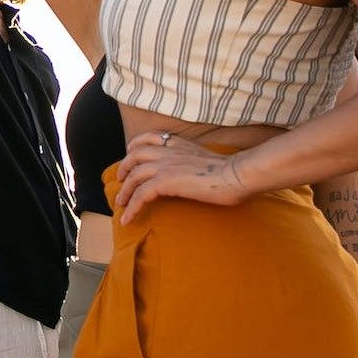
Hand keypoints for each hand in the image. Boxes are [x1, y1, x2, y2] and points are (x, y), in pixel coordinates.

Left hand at [111, 131, 254, 223]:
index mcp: (178, 143)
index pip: (149, 137)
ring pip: (133, 176)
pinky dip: (131, 207)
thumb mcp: (207, 159)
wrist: (237, 174)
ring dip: (124, 191)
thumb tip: (193, 172)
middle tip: (120, 181)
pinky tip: (127, 219)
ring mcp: (165, 164)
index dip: (135, 146)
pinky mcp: (166, 181)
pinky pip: (140, 195)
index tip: (130, 154)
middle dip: (124, 168)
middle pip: (134, 156)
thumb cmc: (231, 171)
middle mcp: (168, 150)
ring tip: (121, 204)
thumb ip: (193, 160)